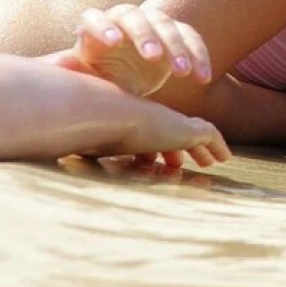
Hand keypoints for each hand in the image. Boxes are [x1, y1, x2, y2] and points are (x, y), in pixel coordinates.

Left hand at [57, 4, 212, 96]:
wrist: (125, 83)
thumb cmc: (99, 82)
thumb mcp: (84, 82)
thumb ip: (73, 72)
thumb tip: (54, 66)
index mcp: (93, 28)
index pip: (94, 18)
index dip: (102, 26)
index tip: (112, 42)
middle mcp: (124, 20)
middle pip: (135, 17)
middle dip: (145, 35)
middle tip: (152, 56)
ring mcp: (153, 24)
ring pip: (167, 25)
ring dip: (176, 47)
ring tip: (182, 73)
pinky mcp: (176, 35)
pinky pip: (191, 38)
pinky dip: (199, 55)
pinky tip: (202, 77)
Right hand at [79, 111, 230, 169]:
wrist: (102, 113)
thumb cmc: (86, 129)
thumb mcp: (87, 145)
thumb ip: (86, 151)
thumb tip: (62, 173)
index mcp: (132, 125)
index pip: (149, 138)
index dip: (157, 151)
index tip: (162, 164)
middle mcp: (152, 122)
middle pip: (174, 135)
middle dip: (184, 150)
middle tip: (190, 164)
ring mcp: (169, 123)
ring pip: (194, 135)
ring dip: (201, 150)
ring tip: (210, 163)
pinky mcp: (185, 128)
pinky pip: (208, 136)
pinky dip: (216, 146)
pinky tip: (222, 158)